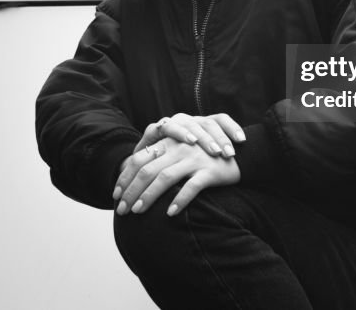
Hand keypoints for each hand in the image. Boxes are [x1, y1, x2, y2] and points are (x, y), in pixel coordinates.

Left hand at [114, 137, 240, 216]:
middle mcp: (179, 148)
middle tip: (122, 210)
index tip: (115, 195)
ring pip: (164, 178)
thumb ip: (163, 158)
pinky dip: (179, 200)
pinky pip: (191, 187)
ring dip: (149, 196)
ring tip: (137, 211)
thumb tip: (138, 178)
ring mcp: (194, 159)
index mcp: (170, 142)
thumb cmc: (206, 155)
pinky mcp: (209, 171)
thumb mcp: (182, 150)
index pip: (139, 159)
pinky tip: (169, 213)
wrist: (240, 153)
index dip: (125, 177)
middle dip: (131, 191)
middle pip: (147, 170)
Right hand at [133, 112, 245, 158]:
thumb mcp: (199, 160)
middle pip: (209, 123)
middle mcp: (188, 120)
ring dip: (204, 137)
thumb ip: (215, 158)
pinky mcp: (154, 130)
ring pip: (192, 124)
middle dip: (221, 138)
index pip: (221, 120)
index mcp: (201, 124)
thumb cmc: (177, 162)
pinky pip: (168, 127)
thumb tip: (239, 166)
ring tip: (214, 151)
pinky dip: (180, 133)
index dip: (232, 127)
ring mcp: (172, 123)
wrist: (146, 163)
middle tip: (230, 153)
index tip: (243, 140)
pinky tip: (190, 141)